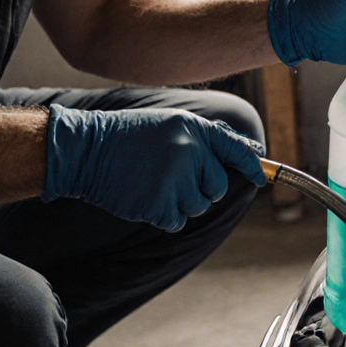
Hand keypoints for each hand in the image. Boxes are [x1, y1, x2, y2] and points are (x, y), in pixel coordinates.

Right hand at [43, 105, 266, 231]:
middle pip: (218, 187)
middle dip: (202, 187)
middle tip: (172, 176)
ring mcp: (175, 180)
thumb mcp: (173, 124)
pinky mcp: (159, 205)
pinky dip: (163, 216)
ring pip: (198, 206)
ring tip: (154, 183)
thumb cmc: (130, 136)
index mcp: (195, 130)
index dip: (252, 167)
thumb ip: (212, 138)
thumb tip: (253, 150)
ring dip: (181, 203)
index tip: (260, 179)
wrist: (85, 150)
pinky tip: (145, 197)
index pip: (237, 151)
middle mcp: (190, 153)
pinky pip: (177, 221)